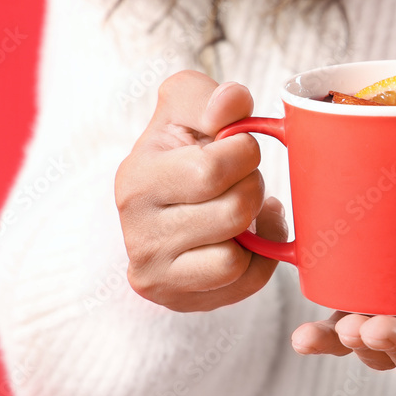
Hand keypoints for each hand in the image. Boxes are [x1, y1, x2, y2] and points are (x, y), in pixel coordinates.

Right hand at [114, 70, 286, 311]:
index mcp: (136, 179)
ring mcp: (154, 272)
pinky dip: (258, 258)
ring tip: (239, 208)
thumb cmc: (181, 146)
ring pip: (234, 259)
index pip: (212, 171)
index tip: (235, 148)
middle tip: (239, 180)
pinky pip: (244, 284)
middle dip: (251, 188)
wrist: (163, 197)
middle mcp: (136, 232)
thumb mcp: (186, 105)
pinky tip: (245, 237)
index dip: (243, 153)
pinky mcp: (177, 299)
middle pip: (233, 213)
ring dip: (252, 227)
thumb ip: (210, 96)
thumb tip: (230, 106)